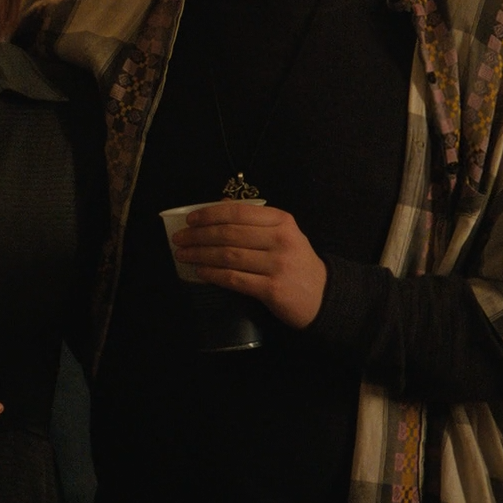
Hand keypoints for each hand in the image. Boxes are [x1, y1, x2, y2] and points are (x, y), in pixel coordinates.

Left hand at [171, 202, 327, 328]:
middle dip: (198, 235)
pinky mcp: (272, 289)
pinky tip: (200, 271)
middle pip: (230, 233)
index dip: (209, 214)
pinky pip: (234, 278)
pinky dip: (213, 274)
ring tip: (183, 255)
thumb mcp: (283, 235)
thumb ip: (255, 221)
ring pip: (229, 255)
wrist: (323, 297)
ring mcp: (278, 264)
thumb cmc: (296, 262)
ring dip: (200, 254)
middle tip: (179, 239)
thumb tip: (217, 206)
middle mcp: (281, 240)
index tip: (190, 219)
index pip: (238, 212)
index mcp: (282, 221)